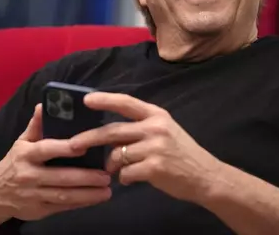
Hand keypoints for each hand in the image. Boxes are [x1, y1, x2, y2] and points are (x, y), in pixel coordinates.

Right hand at [0, 104, 111, 220]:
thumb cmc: (15, 162)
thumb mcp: (22, 142)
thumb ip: (36, 125)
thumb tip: (45, 105)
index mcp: (25, 155)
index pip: (45, 150)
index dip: (64, 148)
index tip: (84, 146)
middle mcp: (29, 176)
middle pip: (60, 177)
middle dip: (85, 178)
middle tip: (106, 175)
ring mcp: (33, 195)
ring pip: (63, 196)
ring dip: (87, 194)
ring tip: (107, 191)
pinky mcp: (38, 210)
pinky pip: (62, 207)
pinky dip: (79, 203)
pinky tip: (95, 199)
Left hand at [68, 92, 222, 203]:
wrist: (205, 176)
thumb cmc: (181, 154)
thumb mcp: (164, 132)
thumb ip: (139, 129)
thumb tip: (106, 136)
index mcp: (157, 115)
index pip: (126, 102)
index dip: (105, 100)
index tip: (86, 100)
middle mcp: (155, 128)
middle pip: (113, 131)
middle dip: (89, 138)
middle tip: (73, 144)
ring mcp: (155, 147)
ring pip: (117, 155)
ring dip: (113, 165)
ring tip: (121, 169)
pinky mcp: (154, 167)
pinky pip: (125, 173)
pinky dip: (125, 178)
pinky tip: (135, 178)